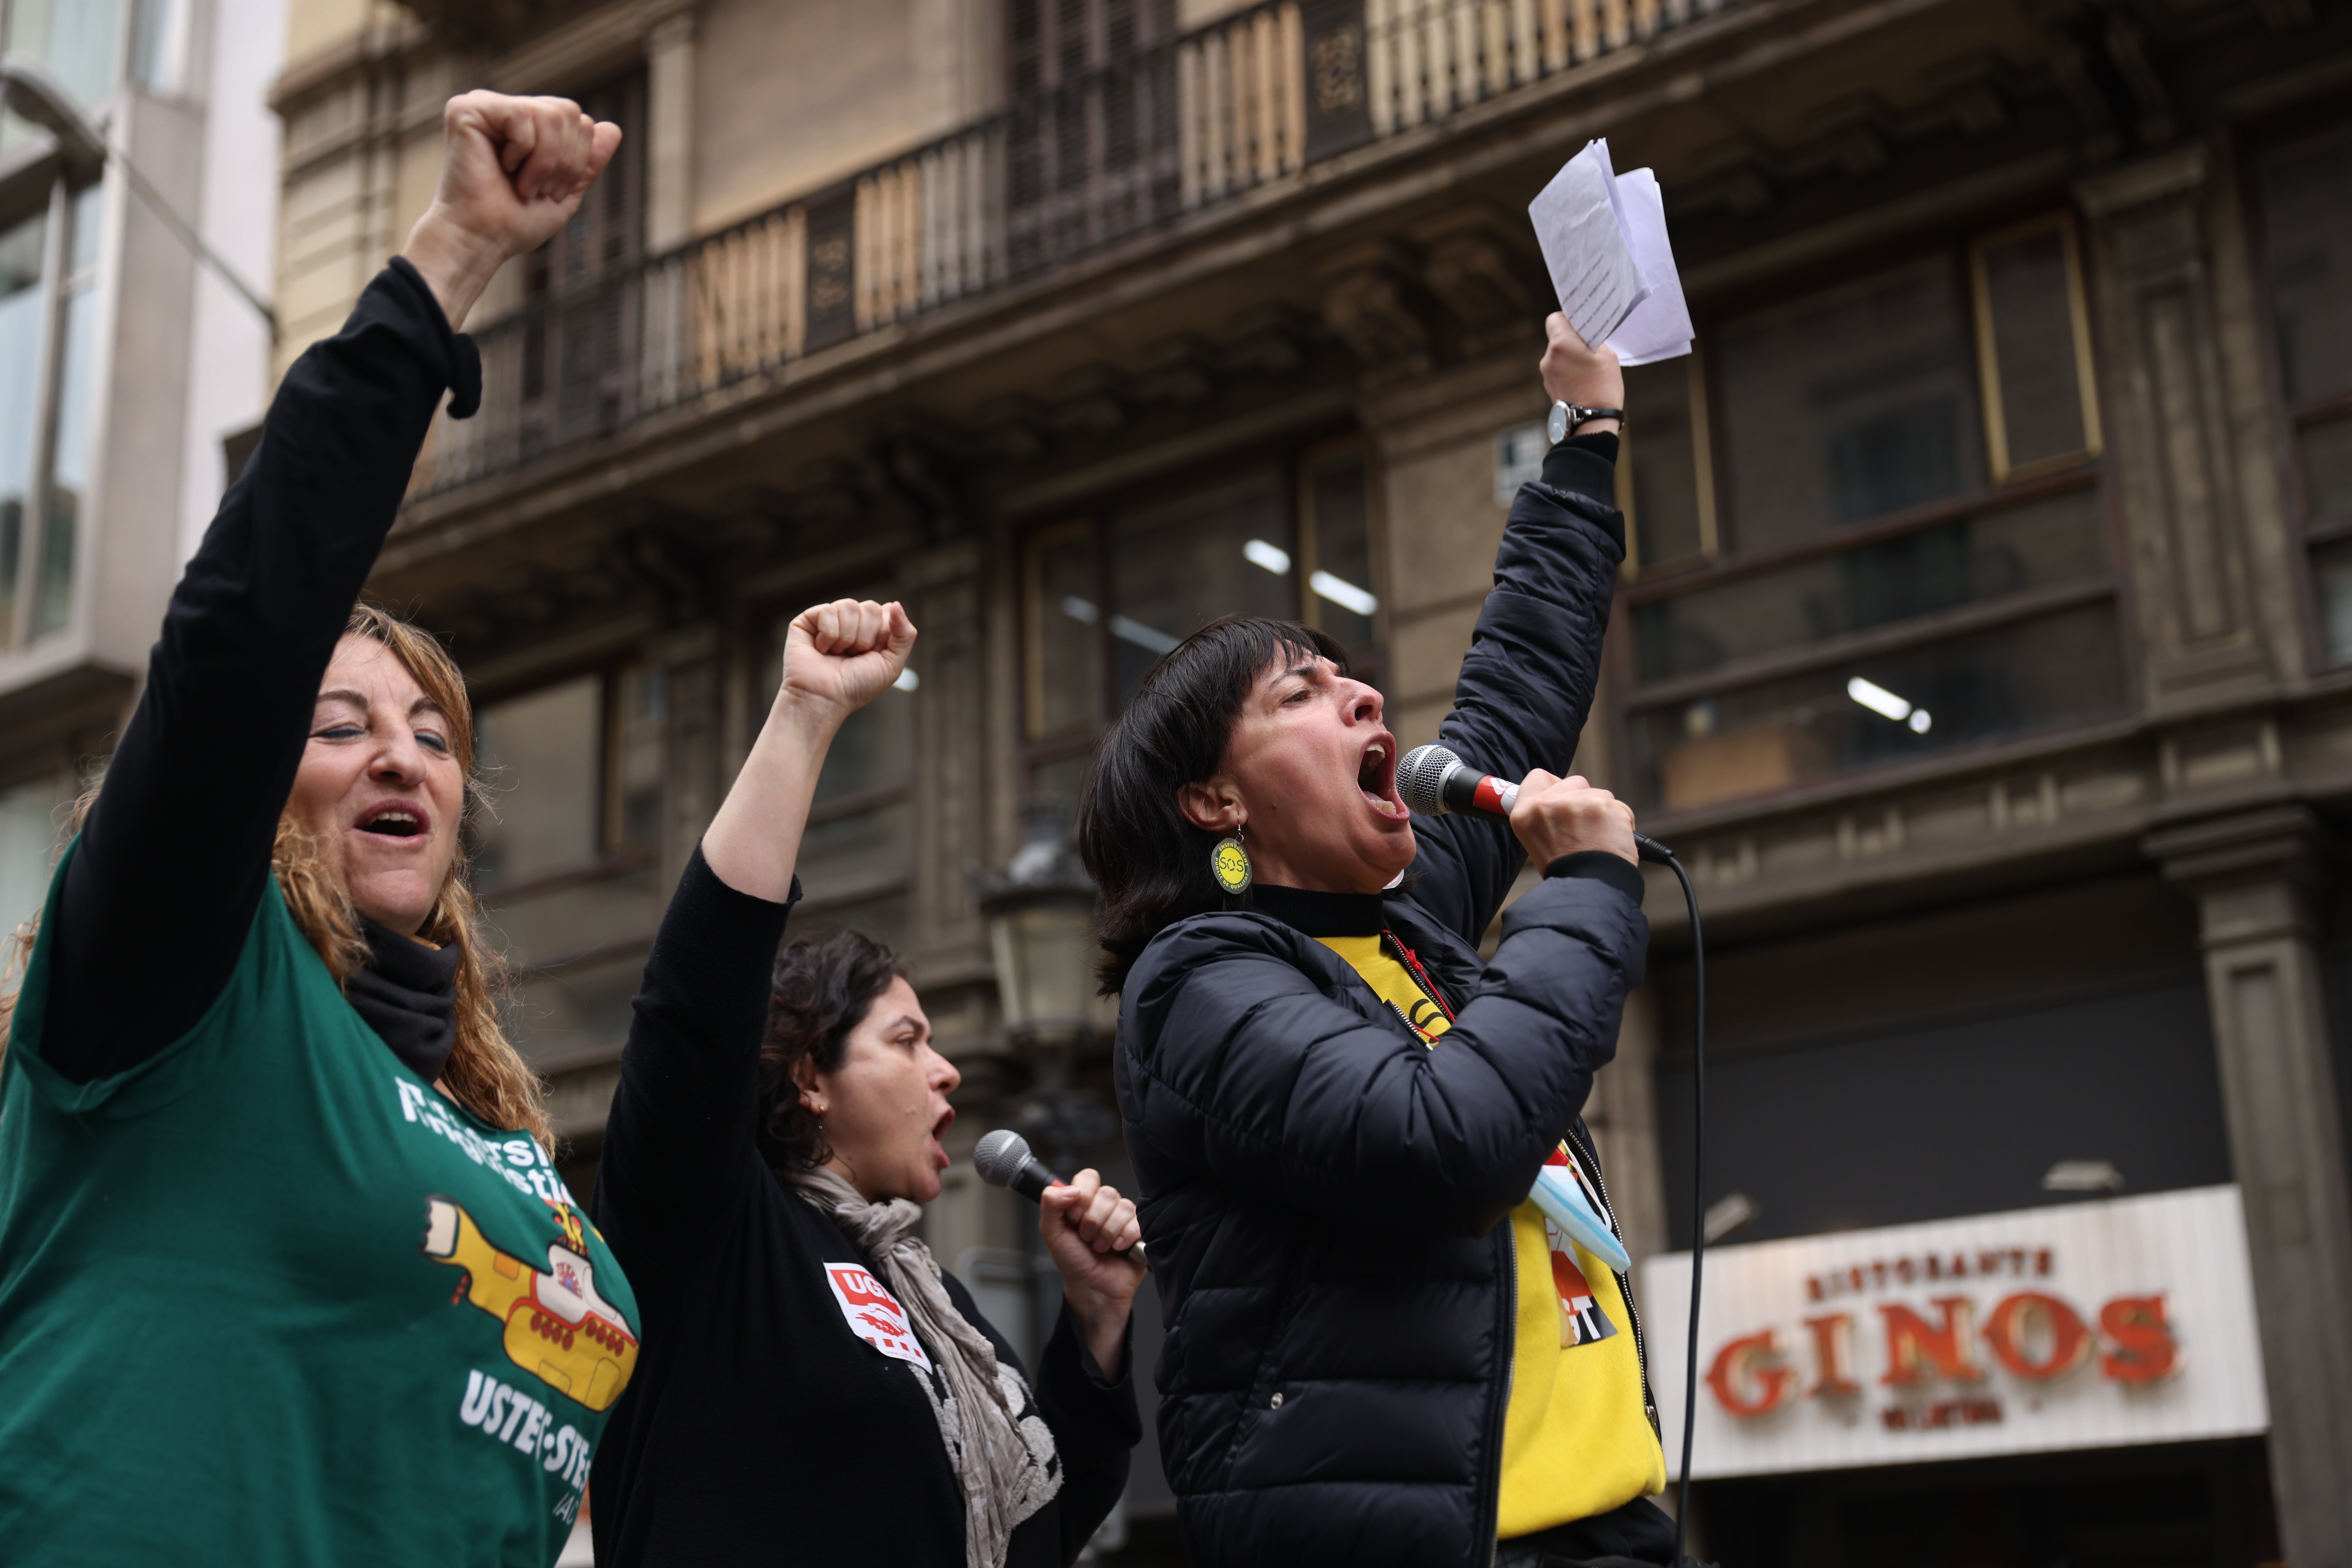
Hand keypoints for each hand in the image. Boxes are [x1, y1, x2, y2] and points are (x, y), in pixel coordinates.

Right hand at [399, 92, 623, 329]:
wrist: (482, 239)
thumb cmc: (516, 221)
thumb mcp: (566, 190)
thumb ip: (588, 160)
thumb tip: (613, 128)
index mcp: (525, 125)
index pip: (579, 120)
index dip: (577, 160)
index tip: (551, 190)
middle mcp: (504, 109)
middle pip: (568, 112)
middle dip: (565, 161)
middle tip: (538, 189)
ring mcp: (483, 105)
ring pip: (550, 114)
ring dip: (545, 161)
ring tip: (524, 184)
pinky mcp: (466, 109)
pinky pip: (523, 115)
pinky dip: (523, 151)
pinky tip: (503, 167)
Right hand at [777, 599, 917, 726]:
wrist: (825, 698)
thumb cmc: (856, 687)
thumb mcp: (892, 664)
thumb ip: (905, 634)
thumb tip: (896, 604)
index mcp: (873, 631)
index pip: (887, 612)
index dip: (883, 635)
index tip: (872, 654)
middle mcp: (853, 622)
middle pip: (871, 607)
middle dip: (865, 637)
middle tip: (853, 656)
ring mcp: (830, 619)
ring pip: (849, 606)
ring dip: (847, 638)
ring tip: (837, 654)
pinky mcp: (808, 620)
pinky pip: (828, 611)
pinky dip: (828, 635)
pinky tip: (822, 650)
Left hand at [1041, 1168, 1145, 1377]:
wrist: (1092, 1288)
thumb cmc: (1072, 1261)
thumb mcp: (1052, 1233)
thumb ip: (1050, 1205)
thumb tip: (1068, 1188)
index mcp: (1083, 1201)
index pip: (1088, 1177)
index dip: (1083, 1193)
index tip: (1074, 1214)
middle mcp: (1103, 1205)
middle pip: (1107, 1193)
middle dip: (1093, 1220)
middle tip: (1086, 1238)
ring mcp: (1122, 1217)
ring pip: (1122, 1207)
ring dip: (1107, 1232)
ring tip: (1100, 1247)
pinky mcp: (1139, 1229)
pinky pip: (1137, 1222)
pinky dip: (1124, 1238)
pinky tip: (1117, 1249)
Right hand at [1510, 770, 1636, 866]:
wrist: (1589, 890)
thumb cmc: (1567, 872)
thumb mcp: (1538, 842)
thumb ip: (1546, 816)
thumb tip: (1562, 798)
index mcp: (1525, 813)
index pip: (1538, 777)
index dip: (1552, 785)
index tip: (1561, 798)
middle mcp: (1547, 804)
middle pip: (1574, 782)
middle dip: (1583, 799)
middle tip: (1582, 830)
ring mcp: (1576, 803)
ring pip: (1599, 794)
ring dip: (1603, 812)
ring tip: (1598, 840)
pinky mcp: (1603, 806)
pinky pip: (1619, 807)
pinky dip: (1620, 823)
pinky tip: (1613, 841)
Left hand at [1538, 312, 1623, 431]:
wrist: (1591, 423)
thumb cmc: (1602, 388)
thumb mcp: (1608, 356)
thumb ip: (1593, 341)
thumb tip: (1586, 338)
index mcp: (1561, 344)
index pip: (1554, 319)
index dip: (1567, 319)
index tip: (1580, 326)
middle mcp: (1548, 358)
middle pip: (1557, 338)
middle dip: (1572, 340)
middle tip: (1590, 348)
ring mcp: (1546, 374)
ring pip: (1558, 356)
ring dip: (1570, 357)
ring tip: (1589, 368)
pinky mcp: (1549, 387)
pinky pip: (1558, 370)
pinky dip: (1568, 371)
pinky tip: (1583, 379)